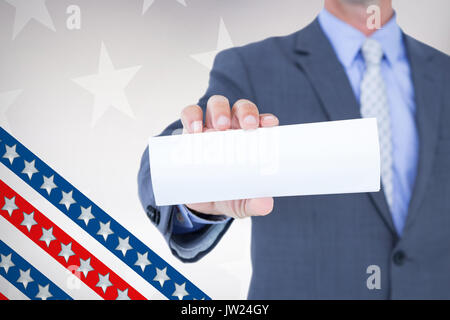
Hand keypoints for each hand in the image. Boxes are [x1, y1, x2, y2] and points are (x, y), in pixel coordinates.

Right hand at [180, 95, 278, 218]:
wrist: (200, 204)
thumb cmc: (229, 196)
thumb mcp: (242, 204)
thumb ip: (254, 205)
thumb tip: (265, 205)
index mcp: (251, 140)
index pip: (262, 122)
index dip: (267, 120)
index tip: (269, 125)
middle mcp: (233, 128)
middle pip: (241, 108)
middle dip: (245, 112)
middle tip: (246, 127)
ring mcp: (211, 127)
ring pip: (216, 104)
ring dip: (219, 110)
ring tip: (218, 128)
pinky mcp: (190, 132)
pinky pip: (190, 114)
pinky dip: (192, 116)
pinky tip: (193, 130)